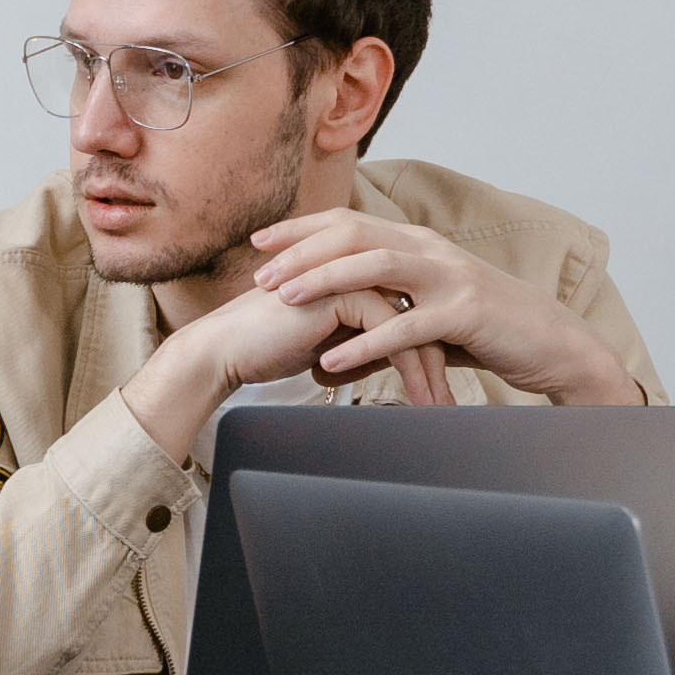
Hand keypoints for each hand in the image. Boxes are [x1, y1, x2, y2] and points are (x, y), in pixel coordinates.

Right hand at [128, 271, 442, 457]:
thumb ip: (361, 341)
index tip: (444, 387)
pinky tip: (412, 398)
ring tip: (437, 408)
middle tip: (450, 402)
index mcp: (357, 272)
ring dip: (428, 369)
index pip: (412, 306)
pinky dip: (405, 367)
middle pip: (420, 310)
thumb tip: (394, 361)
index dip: (431, 348)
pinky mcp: (341, 291)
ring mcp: (351, 274)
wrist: (224, 350)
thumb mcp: (329, 345)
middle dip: (440, 360)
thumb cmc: (269, 348)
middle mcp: (358, 266)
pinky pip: (390, 329)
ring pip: (411, 320)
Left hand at [242, 211, 640, 405]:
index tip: (260, 243)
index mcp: (418, 243)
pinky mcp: (465, 312)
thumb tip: (330, 354)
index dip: (301, 230)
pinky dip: (366, 341)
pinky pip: (406, 324)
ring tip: (284, 298)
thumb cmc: (488, 333)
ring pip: (375, 266)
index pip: (349, 223)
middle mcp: (430, 249)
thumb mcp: (427, 321)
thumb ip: (381, 326)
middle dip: (300, 251)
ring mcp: (449, 276)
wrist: (552, 344)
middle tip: (258, 273)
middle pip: (353, 234)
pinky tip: (334, 359)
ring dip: (324, 279)